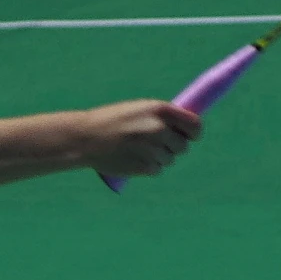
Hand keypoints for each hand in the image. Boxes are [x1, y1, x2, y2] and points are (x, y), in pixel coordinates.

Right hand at [80, 100, 202, 178]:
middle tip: (154, 144)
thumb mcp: (138, 109)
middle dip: (172, 146)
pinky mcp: (145, 166)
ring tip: (137, 149)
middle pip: (183, 146)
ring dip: (158, 157)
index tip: (188, 136)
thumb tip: (186, 129)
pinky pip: (157, 170)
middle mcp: (159, 128)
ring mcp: (153, 149)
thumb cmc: (111, 121)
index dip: (193, 133)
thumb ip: (161, 117)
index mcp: (160, 110)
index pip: (195, 125)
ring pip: (169, 159)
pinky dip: (148, 167)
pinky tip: (132, 159)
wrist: (85, 138)